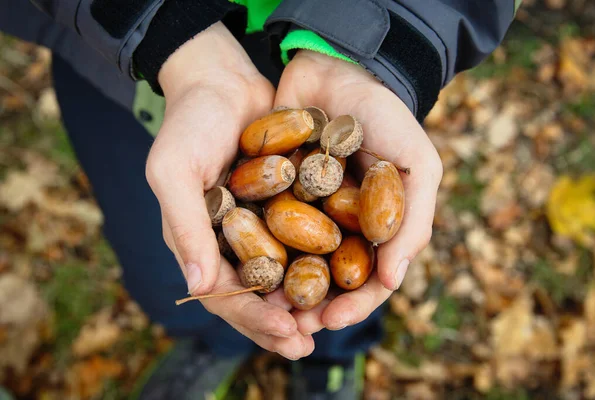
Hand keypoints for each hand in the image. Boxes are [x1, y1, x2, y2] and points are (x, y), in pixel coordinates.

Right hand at [145, 23, 313, 358]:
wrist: (221, 80)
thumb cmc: (188, 122)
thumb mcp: (174, 170)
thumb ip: (184, 226)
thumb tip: (199, 288)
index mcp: (197, 241)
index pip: (223, 293)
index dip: (253, 317)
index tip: (286, 333)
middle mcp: (228, 240)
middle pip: (256, 293)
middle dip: (281, 322)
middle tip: (310, 342)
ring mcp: (257, 224)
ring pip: (282, 274)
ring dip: (304, 301)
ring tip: (331, 322)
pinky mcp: (284, 204)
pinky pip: (302, 239)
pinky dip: (318, 260)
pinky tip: (344, 275)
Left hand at [274, 50, 442, 333]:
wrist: (336, 66)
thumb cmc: (384, 116)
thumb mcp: (417, 165)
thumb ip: (413, 221)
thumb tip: (393, 282)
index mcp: (375, 227)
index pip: (366, 279)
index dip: (352, 304)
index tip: (330, 319)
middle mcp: (340, 226)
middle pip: (324, 280)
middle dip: (309, 306)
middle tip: (289, 326)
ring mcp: (304, 211)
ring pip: (291, 262)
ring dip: (279, 289)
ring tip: (263, 307)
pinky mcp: (272, 193)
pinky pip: (262, 229)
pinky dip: (254, 251)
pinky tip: (242, 268)